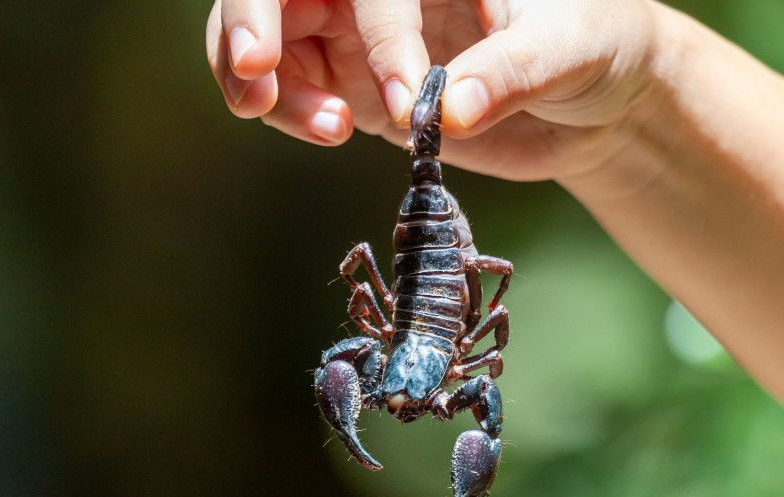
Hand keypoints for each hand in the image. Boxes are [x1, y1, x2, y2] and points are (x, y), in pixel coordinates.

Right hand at [206, 0, 659, 181]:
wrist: (590, 102)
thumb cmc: (591, 44)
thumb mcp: (567, 47)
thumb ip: (510, 72)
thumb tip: (452, 110)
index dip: (375, 32)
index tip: (406, 99)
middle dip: (248, 22)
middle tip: (254, 79)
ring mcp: (355, 30)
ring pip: (265, 35)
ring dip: (260, 80)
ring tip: (325, 128)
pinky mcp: (350, 80)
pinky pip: (287, 87)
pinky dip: (286, 110)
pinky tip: (330, 131)